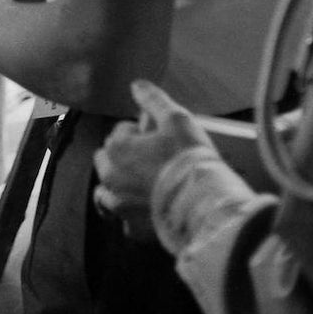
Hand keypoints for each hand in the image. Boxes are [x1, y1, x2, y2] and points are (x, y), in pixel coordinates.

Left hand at [92, 80, 213, 240]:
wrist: (206, 206)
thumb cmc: (189, 159)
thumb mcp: (176, 118)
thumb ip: (153, 99)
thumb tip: (136, 85)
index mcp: (117, 148)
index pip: (120, 132)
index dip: (139, 132)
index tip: (158, 137)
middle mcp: (111, 177)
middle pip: (107, 160)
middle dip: (122, 156)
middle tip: (150, 158)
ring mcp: (120, 205)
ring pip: (107, 191)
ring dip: (118, 185)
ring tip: (140, 184)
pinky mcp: (135, 229)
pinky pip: (124, 221)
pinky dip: (131, 215)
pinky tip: (147, 210)